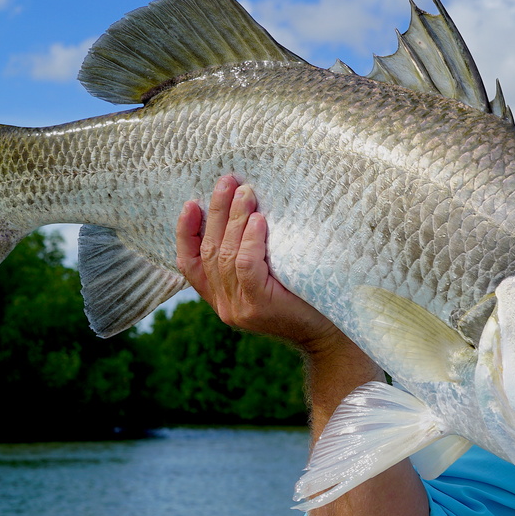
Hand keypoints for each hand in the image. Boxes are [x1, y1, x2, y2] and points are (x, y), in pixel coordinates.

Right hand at [176, 175, 338, 349]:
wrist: (329, 334)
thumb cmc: (304, 297)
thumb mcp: (270, 275)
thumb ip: (250, 256)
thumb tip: (246, 209)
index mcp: (220, 297)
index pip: (189, 264)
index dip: (186, 232)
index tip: (192, 202)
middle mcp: (224, 305)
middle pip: (208, 251)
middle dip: (216, 212)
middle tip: (228, 181)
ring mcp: (237, 308)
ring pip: (225, 255)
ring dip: (234, 219)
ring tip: (246, 193)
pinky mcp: (256, 306)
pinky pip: (246, 266)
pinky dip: (250, 240)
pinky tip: (258, 220)